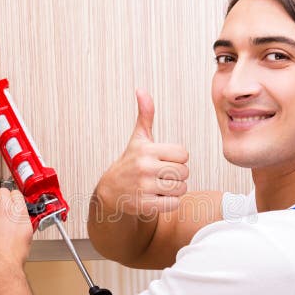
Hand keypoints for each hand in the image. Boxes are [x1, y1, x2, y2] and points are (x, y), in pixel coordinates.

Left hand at [0, 188, 33, 277]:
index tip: (9, 197)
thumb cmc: (14, 257)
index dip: (12, 195)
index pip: (16, 194)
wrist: (3, 267)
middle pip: (2, 192)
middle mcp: (6, 212)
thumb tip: (20, 222)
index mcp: (19, 215)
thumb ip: (22, 225)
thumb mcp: (27, 237)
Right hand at [96, 90, 188, 217]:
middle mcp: (145, 167)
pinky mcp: (145, 204)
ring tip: (161, 186)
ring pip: (180, 188)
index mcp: (147, 150)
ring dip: (175, 190)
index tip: (165, 161)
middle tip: (164, 176)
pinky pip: (173, 204)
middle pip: (184, 172)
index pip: (183, 154)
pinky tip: (158, 198)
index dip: (177, 159)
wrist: (111, 191)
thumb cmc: (130, 163)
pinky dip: (170, 203)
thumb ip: (145, 115)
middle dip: (178, 175)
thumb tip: (141, 90)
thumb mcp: (138, 139)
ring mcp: (144, 187)